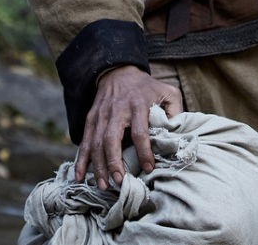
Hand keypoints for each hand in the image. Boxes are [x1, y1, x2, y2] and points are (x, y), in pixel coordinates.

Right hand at [74, 65, 182, 190]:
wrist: (119, 71)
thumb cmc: (147, 87)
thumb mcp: (167, 91)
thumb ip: (175, 110)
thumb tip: (177, 134)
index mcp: (138, 104)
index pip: (140, 132)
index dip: (144, 152)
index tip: (148, 168)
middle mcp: (118, 110)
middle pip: (112, 139)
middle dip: (114, 162)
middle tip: (119, 181)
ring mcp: (102, 115)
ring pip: (96, 143)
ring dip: (98, 166)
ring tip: (103, 185)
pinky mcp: (91, 118)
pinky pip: (85, 141)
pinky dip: (81, 159)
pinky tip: (79, 176)